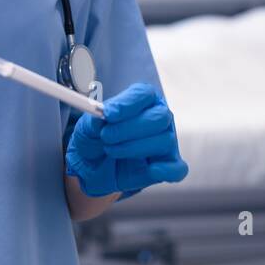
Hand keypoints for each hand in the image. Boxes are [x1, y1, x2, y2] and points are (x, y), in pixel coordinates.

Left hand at [65, 83, 188, 196]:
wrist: (92, 167)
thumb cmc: (95, 139)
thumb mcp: (87, 127)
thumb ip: (95, 120)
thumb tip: (103, 115)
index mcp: (142, 100)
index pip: (144, 94)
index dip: (127, 104)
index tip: (108, 114)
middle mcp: (158, 118)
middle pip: (159, 116)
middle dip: (130, 128)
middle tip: (107, 136)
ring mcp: (165, 142)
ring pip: (164, 141)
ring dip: (134, 148)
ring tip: (111, 150)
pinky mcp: (167, 166)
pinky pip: (177, 169)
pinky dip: (166, 170)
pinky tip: (150, 169)